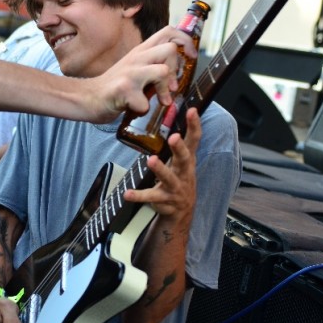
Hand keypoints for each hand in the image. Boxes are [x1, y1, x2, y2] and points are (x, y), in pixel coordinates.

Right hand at [89, 26, 194, 119]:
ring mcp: (129, 73)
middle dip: (176, 70)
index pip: (168, 31)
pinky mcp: (123, 90)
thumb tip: (176, 70)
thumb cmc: (113, 87)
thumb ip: (151, 65)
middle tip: (172, 87)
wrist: (86, 98)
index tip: (191, 56)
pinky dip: (143, 110)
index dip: (186, 41)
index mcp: (140, 52)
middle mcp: (136, 58)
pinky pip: (145, 102)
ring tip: (161, 102)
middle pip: (169, 49)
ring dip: (165, 91)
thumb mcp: (133, 68)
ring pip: (162, 71)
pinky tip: (135, 109)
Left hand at [122, 107, 200, 221]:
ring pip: (168, 178)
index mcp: (188, 161)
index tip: (192, 111)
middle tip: (174, 138)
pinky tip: (127, 194)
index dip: (195, 126)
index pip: (194, 140)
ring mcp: (175, 188)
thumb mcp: (182, 162)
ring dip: (160, 169)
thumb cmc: (179, 179)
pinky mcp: (164, 200)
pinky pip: (150, 197)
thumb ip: (178, 144)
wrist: (182, 212)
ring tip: (151, 160)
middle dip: (180, 148)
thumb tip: (169, 116)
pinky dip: (138, 196)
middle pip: (184, 159)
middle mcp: (184, 173)